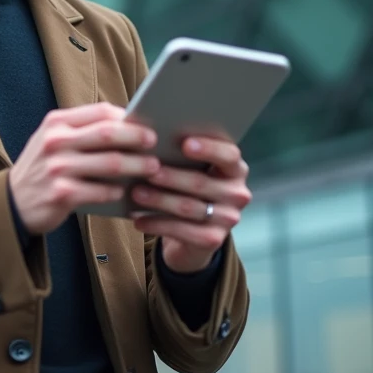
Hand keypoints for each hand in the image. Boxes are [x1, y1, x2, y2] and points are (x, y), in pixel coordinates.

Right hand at [9, 103, 159, 234]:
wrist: (12, 201)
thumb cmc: (43, 168)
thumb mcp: (53, 141)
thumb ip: (82, 132)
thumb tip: (128, 126)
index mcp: (56, 123)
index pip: (99, 112)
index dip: (126, 117)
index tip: (146, 123)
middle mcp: (55, 142)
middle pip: (108, 134)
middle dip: (137, 137)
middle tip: (155, 143)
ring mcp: (57, 168)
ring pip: (110, 163)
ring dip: (136, 166)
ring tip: (152, 168)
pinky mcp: (62, 194)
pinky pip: (101, 190)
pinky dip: (119, 191)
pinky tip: (128, 192)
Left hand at [129, 136, 251, 273]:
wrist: (192, 232)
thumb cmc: (185, 186)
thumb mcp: (189, 168)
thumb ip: (179, 151)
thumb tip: (148, 132)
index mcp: (235, 168)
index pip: (229, 155)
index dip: (209, 148)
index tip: (185, 144)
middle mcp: (237, 193)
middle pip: (202, 183)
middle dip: (171, 176)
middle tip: (146, 171)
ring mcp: (228, 218)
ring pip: (189, 207)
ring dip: (159, 200)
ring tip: (135, 193)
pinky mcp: (214, 240)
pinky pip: (182, 231)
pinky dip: (157, 224)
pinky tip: (138, 219)